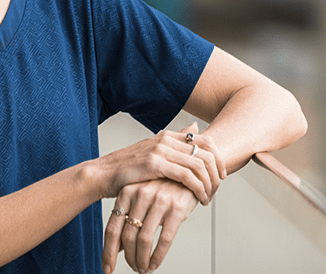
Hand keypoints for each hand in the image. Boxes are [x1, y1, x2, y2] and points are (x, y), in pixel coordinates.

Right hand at [98, 123, 225, 205]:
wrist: (104, 174)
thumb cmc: (129, 167)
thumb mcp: (154, 150)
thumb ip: (176, 140)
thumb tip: (195, 126)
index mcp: (168, 135)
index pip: (206, 140)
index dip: (220, 159)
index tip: (221, 176)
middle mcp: (166, 139)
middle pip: (207, 153)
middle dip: (217, 174)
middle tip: (216, 190)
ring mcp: (160, 150)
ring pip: (200, 165)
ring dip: (209, 184)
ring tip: (207, 198)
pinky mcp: (155, 164)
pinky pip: (187, 176)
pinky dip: (198, 189)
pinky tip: (198, 199)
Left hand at [102, 179, 197, 273]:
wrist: (188, 172)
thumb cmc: (161, 188)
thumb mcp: (140, 198)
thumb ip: (128, 217)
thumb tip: (117, 248)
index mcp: (126, 193)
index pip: (112, 228)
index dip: (108, 252)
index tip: (107, 269)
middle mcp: (140, 195)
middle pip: (127, 236)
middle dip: (129, 258)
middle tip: (133, 268)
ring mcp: (158, 200)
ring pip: (144, 240)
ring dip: (142, 260)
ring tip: (143, 268)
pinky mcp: (176, 208)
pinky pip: (164, 239)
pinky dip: (158, 256)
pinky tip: (155, 263)